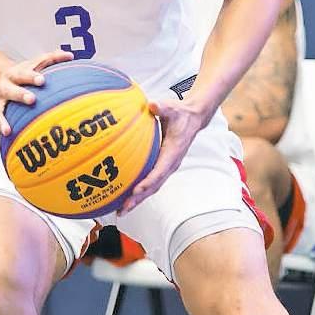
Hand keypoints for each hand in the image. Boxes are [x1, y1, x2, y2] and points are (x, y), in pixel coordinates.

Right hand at [0, 48, 73, 153]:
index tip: (42, 80)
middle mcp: (4, 89)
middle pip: (9, 91)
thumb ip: (53, 58)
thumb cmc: (25, 74)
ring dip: (1, 122)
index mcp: (15, 75)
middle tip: (32, 100)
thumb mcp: (36, 63)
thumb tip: (70, 55)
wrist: (2, 79)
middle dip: (19, 95)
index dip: (32, 76)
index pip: (23, 74)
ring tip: (8, 131)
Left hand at [118, 96, 205, 213]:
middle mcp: (170, 164)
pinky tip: (124, 196)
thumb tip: (153, 104)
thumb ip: (163, 107)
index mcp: (173, 153)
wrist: (192, 119)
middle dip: (139, 199)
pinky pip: (149, 182)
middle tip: (124, 209)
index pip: (160, 171)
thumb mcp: (173, 108)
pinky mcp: (161, 167)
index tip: (136, 191)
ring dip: (137, 200)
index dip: (148, 182)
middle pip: (153, 186)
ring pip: (151, 188)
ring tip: (121, 210)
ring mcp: (165, 168)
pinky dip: (138, 192)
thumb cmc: (181, 114)